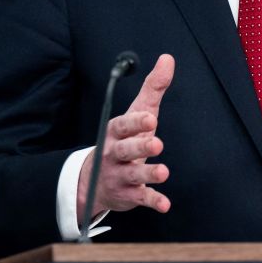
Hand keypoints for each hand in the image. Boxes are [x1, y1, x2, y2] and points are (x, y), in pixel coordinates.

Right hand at [76, 54, 173, 226]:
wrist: (93, 180)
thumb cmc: (123, 139)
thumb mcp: (137, 113)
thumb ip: (153, 88)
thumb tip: (168, 59)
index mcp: (116, 132)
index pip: (123, 125)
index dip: (135, 123)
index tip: (150, 120)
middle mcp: (113, 153)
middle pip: (125, 150)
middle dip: (139, 147)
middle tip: (157, 143)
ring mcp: (119, 175)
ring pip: (132, 175)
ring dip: (147, 174)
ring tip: (163, 172)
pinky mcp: (128, 195)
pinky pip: (140, 198)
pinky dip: (152, 201)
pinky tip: (165, 204)